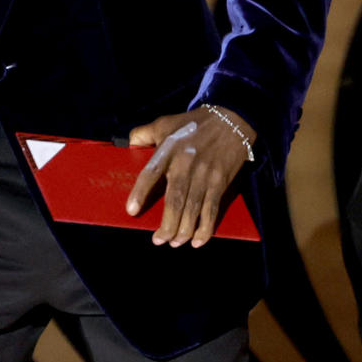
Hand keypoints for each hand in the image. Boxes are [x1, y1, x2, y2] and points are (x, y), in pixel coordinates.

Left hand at [126, 107, 255, 247]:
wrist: (232, 118)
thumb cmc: (194, 123)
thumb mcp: (166, 122)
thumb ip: (144, 133)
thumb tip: (129, 144)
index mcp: (169, 149)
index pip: (151, 173)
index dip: (141, 192)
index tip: (132, 211)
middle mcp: (186, 163)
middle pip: (174, 200)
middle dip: (167, 225)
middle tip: (158, 240)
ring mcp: (205, 174)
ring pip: (192, 209)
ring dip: (183, 231)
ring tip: (174, 243)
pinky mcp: (220, 182)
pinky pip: (211, 210)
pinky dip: (205, 228)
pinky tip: (197, 241)